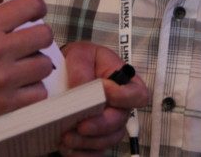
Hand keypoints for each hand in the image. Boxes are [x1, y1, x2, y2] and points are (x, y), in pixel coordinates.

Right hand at [0, 0, 54, 134]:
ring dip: (36, 64)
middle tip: (29, 42)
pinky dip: (32, 89)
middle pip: (44, 35)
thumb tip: (2, 10)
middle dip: (38, 36)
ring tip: (22, 67)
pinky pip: (39, 92)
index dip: (37, 7)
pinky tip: (19, 86)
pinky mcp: (6, 104)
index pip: (31, 5)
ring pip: (45, 65)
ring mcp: (4, 78)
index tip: (35, 13)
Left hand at [56, 41, 148, 155]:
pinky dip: (82, 154)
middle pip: (120, 122)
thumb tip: (80, 88)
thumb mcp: (80, 54)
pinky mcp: (95, 137)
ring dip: (88, 142)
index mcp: (125, 82)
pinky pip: (95, 152)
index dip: (122, 96)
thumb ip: (82, 69)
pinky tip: (68, 149)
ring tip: (67, 138)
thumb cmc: (79, 61)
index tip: (103, 89)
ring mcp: (108, 124)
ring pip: (107, 140)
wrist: (63, 71)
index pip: (137, 94)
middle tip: (80, 125)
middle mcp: (120, 106)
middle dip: (100, 126)